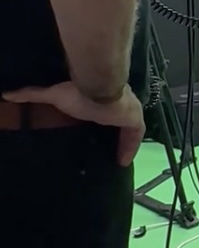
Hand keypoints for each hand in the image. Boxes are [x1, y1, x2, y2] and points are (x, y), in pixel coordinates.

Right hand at [3, 82, 146, 165]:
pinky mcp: (133, 119)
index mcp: (101, 95)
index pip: (105, 109)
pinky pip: (135, 135)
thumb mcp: (53, 94)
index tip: (98, 130)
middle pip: (120, 120)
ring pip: (129, 128)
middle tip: (109, 149)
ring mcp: (127, 110)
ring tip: (117, 158)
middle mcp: (118, 102)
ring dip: (125, 142)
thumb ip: (32, 94)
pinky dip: (130, 147)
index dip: (104, 119)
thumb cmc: (78, 90)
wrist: (99, 86)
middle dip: (116, 132)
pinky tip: (123, 161)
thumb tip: (7, 94)